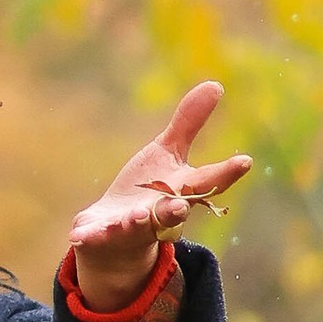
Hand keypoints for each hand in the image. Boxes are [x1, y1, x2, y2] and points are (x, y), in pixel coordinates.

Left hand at [67, 81, 250, 307]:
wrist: (116, 235)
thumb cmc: (149, 190)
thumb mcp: (167, 154)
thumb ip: (189, 123)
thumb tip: (216, 84)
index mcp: (179, 190)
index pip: (207, 182)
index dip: (226, 172)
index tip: (245, 161)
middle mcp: (160, 212)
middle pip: (172, 211)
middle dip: (175, 209)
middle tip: (181, 206)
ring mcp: (131, 227)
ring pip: (136, 226)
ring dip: (137, 222)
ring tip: (137, 216)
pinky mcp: (103, 235)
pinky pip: (96, 237)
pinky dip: (89, 237)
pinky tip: (78, 236)